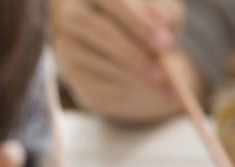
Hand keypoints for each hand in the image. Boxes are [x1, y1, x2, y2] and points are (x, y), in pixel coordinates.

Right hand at [51, 0, 200, 122]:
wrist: (138, 58)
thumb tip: (161, 25)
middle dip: (133, 52)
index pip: (111, 0)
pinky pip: (98, 84)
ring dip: (137, 76)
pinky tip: (141, 86)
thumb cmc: (150, 28)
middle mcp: (73, 12)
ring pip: (102, 62)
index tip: (163, 43)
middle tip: (161, 72)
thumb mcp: (165, 17)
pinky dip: (127, 89)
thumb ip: (165, 16)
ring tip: (163, 83)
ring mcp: (68, 43)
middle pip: (98, 29)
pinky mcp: (71, 73)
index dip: (137, 22)